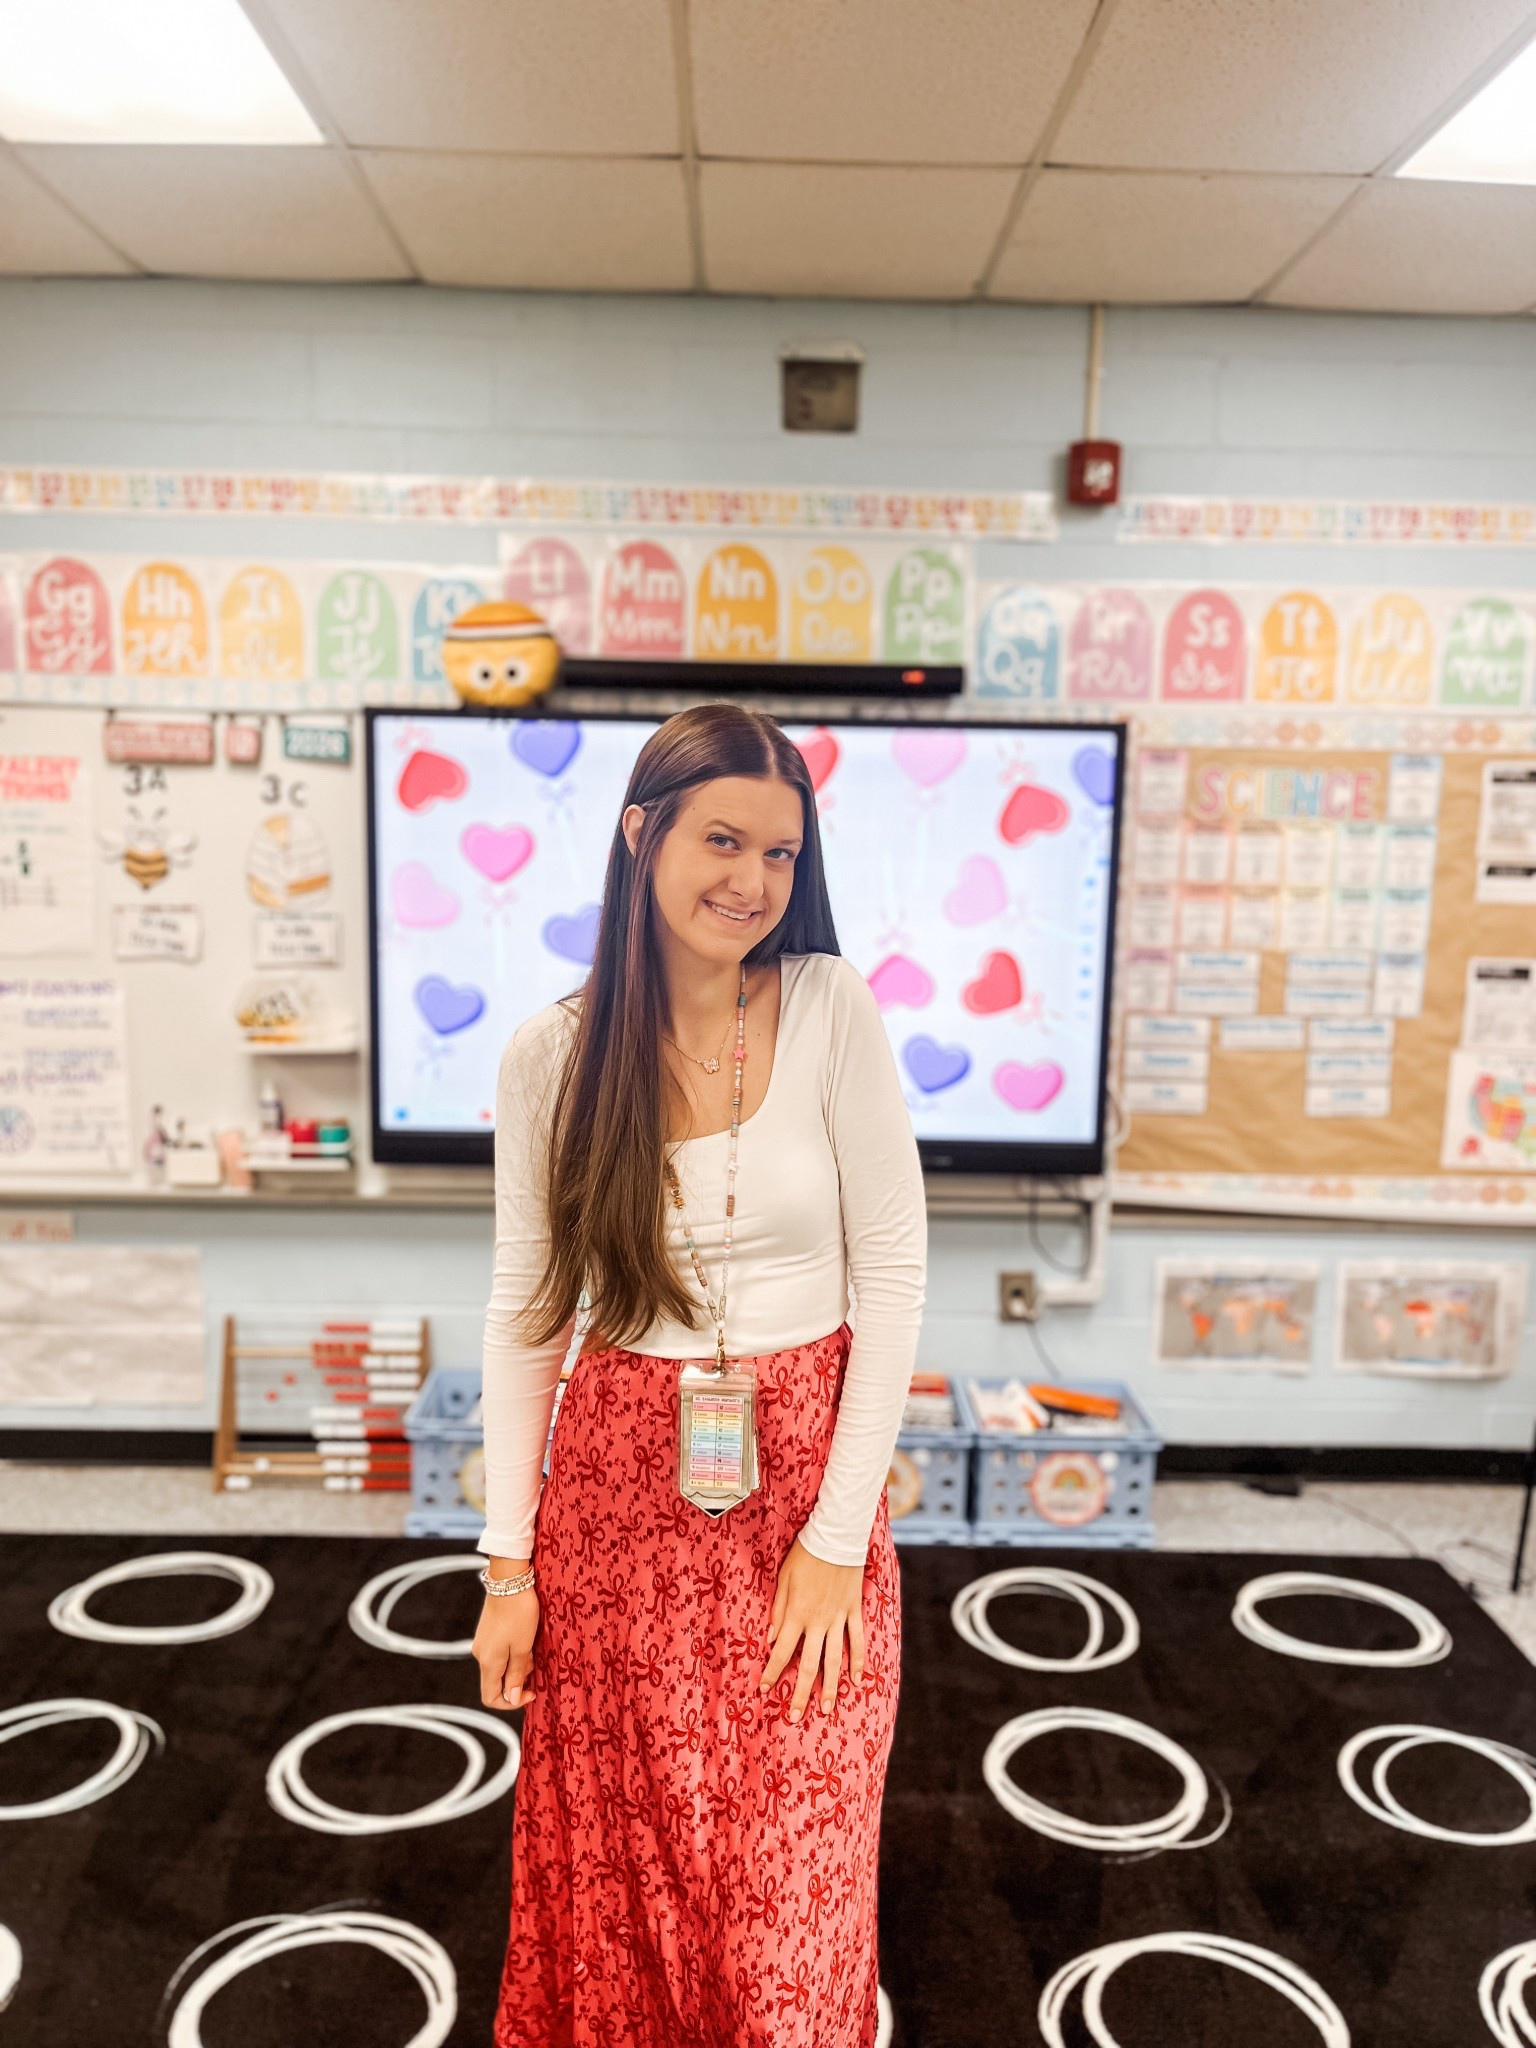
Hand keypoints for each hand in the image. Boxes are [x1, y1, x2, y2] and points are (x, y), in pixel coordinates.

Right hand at [473, 1587, 539, 1710]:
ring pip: (501, 1666)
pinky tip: (525, 1637)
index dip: (510, 1703)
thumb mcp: (523, 1647)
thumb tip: (511, 1699)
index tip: (530, 1692)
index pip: (490, 1698)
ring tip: (531, 1645)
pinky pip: (500, 1652)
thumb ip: (516, 1675)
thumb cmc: (519, 1614)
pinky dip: (514, 1652)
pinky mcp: (487, 1632)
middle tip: (535, 1661)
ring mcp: (483, 1643)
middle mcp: (481, 1655)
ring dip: (518, 1663)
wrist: (509, 1580)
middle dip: (519, 1678)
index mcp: (488, 1663)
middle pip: (498, 1682)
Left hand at [758, 1535, 865, 1722]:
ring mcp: (839, 1618)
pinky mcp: (854, 1610)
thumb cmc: (804, 1555)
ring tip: (826, 1709)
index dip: (773, 1671)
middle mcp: (818, 1621)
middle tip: (796, 1717)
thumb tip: (772, 1639)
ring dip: (830, 1686)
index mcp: (797, 1614)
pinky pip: (857, 1640)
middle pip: (809, 1664)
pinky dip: (858, 1661)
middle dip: (801, 1692)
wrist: (836, 1536)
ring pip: (835, 1659)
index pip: (782, 1651)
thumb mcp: (783, 1579)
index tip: (765, 1689)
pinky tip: (857, 1681)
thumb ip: (778, 1611)